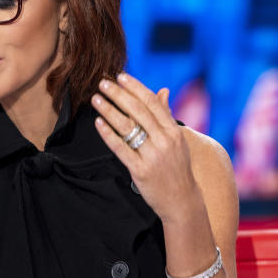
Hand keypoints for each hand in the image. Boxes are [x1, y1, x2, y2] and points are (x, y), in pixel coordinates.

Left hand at [92, 72, 198, 220]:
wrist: (182, 200)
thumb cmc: (177, 168)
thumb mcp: (177, 140)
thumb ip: (166, 116)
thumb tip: (162, 91)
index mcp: (173, 131)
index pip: (152, 103)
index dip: (135, 88)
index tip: (121, 76)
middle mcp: (164, 141)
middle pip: (138, 112)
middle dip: (119, 94)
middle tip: (103, 83)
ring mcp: (153, 156)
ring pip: (128, 128)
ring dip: (110, 111)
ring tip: (96, 99)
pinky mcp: (141, 171)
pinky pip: (121, 149)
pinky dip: (109, 135)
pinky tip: (99, 123)